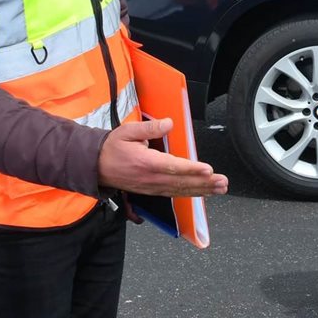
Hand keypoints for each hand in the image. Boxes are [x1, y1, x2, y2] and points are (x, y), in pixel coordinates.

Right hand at [98, 118, 228, 196]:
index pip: (173, 167)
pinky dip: (191, 194)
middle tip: (223, 182)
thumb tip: (169, 123)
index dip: (192, 169)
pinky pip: (175, 194)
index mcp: (146, 163)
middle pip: (182, 182)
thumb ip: (149, 128)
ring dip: (202, 190)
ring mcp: (152, 187)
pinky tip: (204, 193)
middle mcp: (151, 178)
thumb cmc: (112, 148)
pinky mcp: (153, 191)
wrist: (95, 166)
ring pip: (181, 190)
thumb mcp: (127, 131)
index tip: (208, 170)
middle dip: (205, 183)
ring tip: (220, 189)